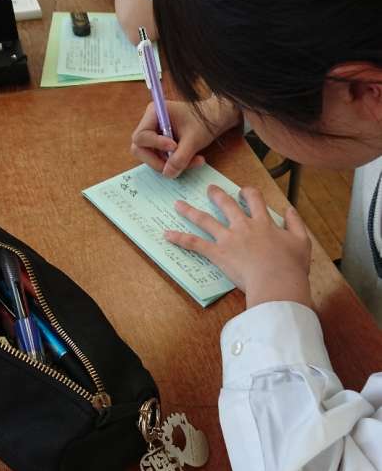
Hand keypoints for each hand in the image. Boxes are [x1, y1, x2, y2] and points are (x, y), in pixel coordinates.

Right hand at [131, 97, 239, 178]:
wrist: (215, 119)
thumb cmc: (204, 121)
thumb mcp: (194, 139)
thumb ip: (180, 157)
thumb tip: (167, 173)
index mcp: (154, 113)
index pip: (141, 136)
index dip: (155, 145)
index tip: (174, 147)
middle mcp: (150, 124)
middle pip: (141, 150)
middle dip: (159, 161)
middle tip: (177, 164)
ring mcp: (155, 136)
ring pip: (152, 158)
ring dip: (171, 164)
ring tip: (194, 161)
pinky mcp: (161, 146)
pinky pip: (162, 160)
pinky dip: (176, 163)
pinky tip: (192, 159)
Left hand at [165, 185, 312, 308]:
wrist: (277, 281)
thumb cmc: (291, 266)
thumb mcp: (302, 242)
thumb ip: (296, 223)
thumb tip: (289, 209)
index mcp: (264, 223)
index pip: (254, 200)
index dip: (248, 193)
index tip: (244, 191)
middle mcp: (244, 226)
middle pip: (227, 205)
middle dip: (217, 195)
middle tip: (210, 189)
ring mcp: (229, 238)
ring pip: (206, 220)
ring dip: (190, 211)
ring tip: (179, 205)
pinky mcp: (218, 253)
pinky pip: (195, 244)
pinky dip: (180, 239)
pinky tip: (167, 235)